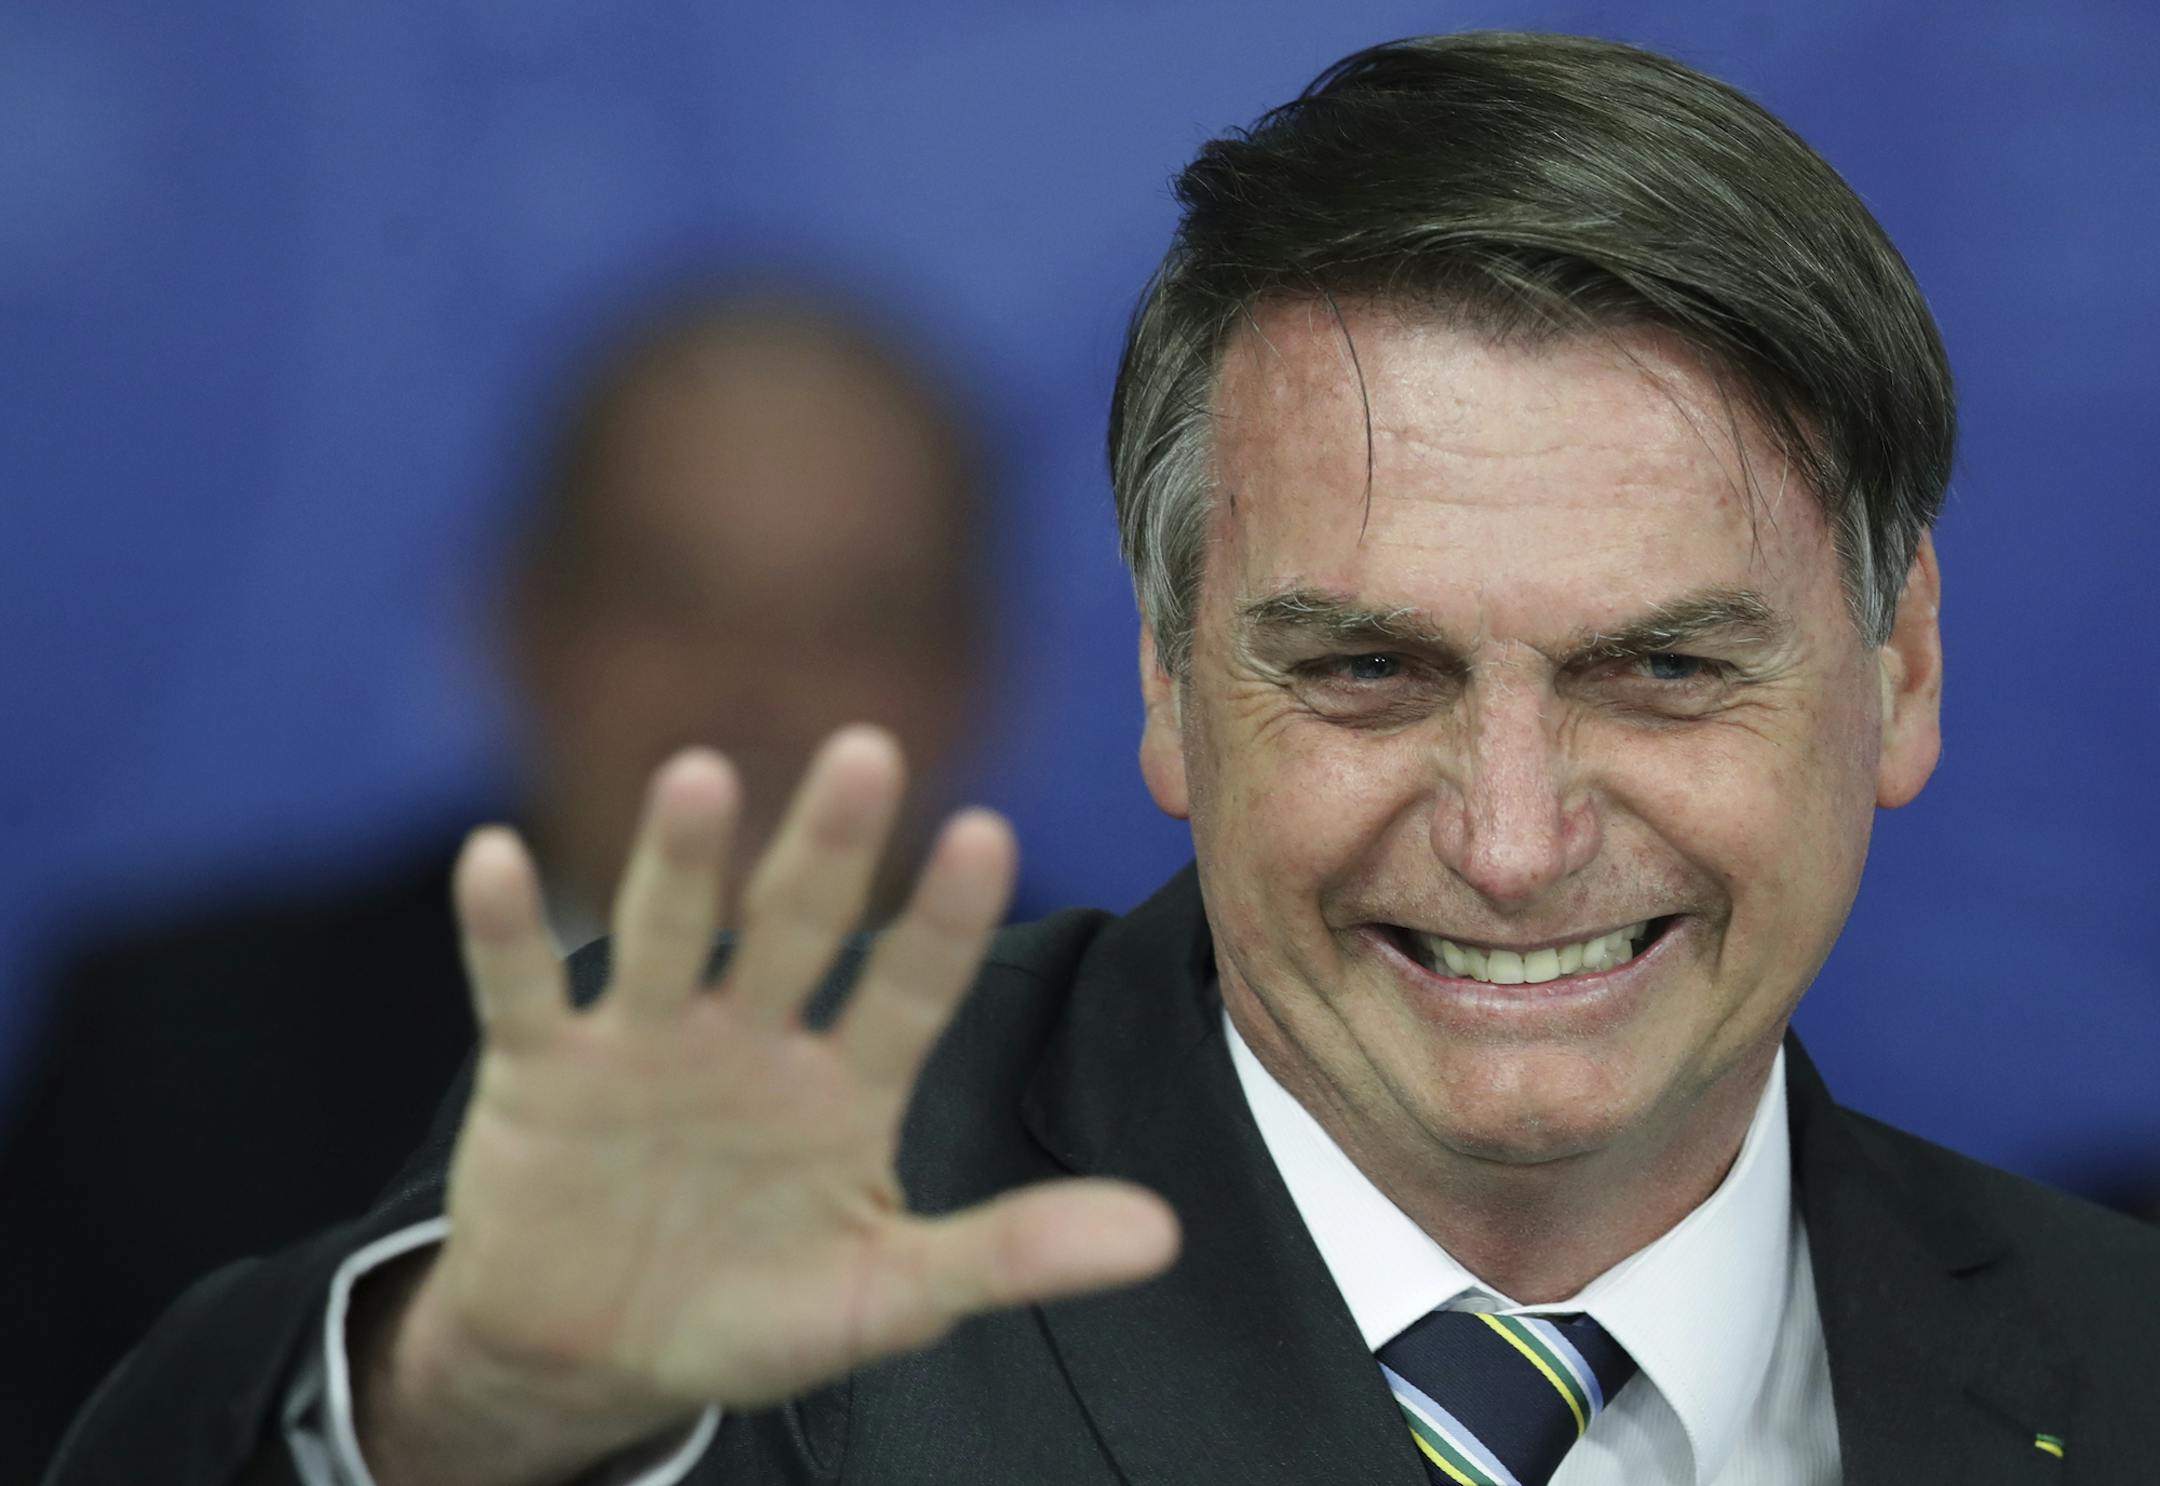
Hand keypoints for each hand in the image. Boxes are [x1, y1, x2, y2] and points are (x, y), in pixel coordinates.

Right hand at [356, 729, 1179, 1484]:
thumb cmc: (752, 1307)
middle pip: (797, 926)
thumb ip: (1011, 1254)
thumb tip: (1162, 1237)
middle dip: (829, 845)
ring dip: (680, 861)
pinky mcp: (541, 1070)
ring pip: (666, 934)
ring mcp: (646, 1043)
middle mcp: (754, 1037)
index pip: (909, 989)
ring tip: (699, 776)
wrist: (590, 1353)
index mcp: (848, 1084)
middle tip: (868, 750)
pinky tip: (494, 857)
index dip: (943, 920)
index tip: (987, 833)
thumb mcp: (886, 1295)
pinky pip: (518, 990)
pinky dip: (502, 930)